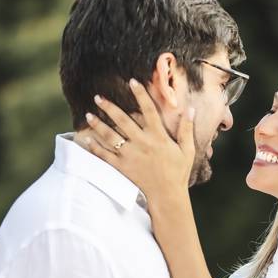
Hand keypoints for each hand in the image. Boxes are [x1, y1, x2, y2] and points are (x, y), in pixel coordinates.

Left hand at [84, 79, 195, 197]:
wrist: (167, 196)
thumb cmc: (178, 173)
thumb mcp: (187, 150)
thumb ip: (187, 129)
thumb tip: (191, 109)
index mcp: (158, 137)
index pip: (148, 110)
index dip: (140, 94)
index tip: (132, 81)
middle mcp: (142, 143)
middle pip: (123, 120)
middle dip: (109, 107)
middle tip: (98, 97)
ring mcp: (130, 155)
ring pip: (110, 136)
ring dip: (98, 124)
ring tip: (88, 114)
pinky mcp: (123, 167)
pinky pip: (105, 155)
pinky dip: (95, 147)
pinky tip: (87, 139)